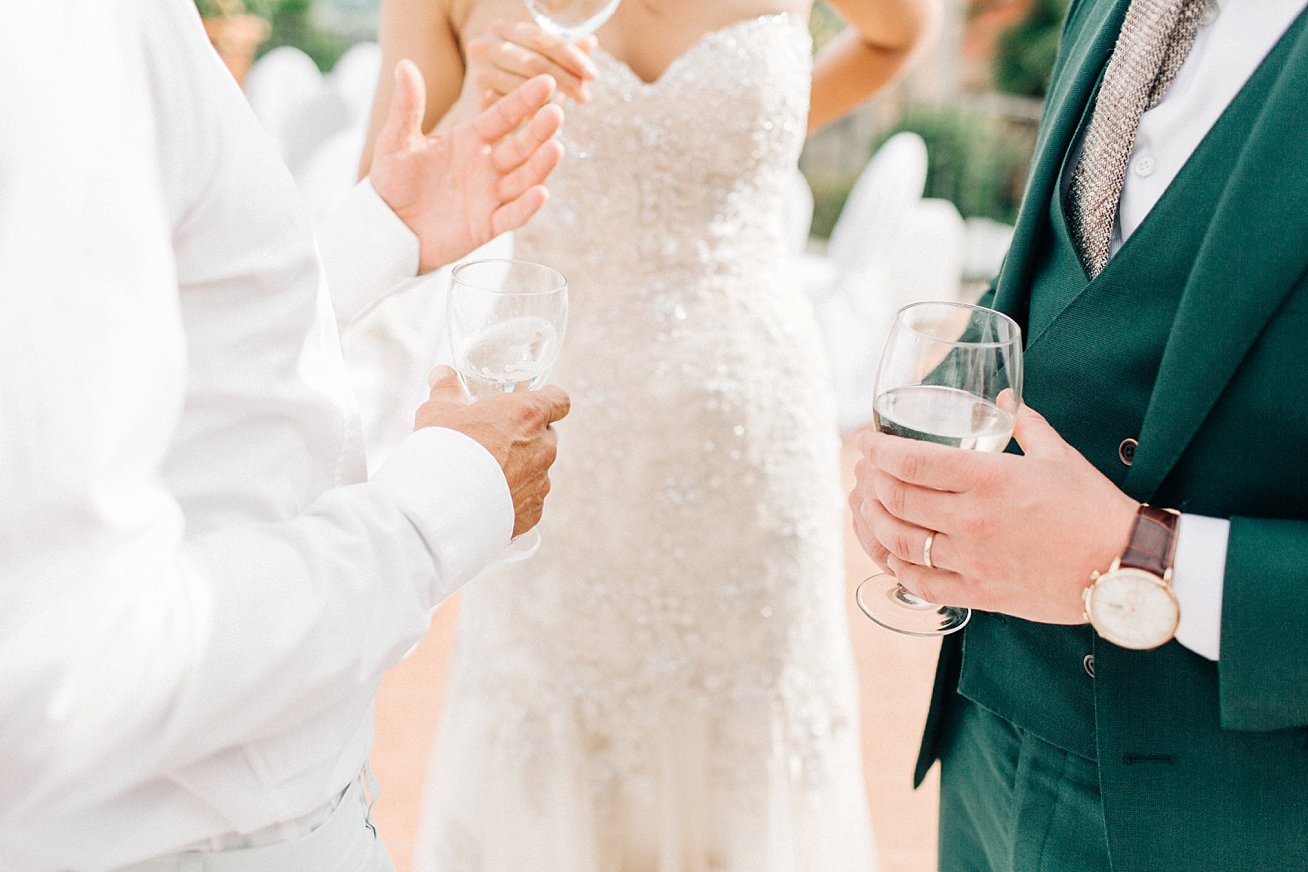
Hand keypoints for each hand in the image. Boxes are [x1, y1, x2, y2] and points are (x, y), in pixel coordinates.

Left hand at [368, 60, 564, 273]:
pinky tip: (541, 193)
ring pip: (523, 180)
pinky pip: (511, 216)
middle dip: (539, 131)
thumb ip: (407, 107)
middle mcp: (486, 167)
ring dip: (541, 165)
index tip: (545, 82)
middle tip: (556, 113)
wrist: (386, 227)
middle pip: (520, 147)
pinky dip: (526, 207)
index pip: (502, 117)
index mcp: (469, 140)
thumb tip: (404, 65)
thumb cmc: (391, 182)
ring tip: (556, 148)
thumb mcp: (396, 141)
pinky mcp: (486, 226)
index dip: (523, 101)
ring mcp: (489, 197)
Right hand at [416, 367, 570, 536]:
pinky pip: (528, 500)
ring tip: (484, 477)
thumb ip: (446, 390)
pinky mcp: (534, 511)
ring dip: (519, 470)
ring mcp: (541, 481)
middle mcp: (543, 447)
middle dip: (526, 438)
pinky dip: (513, 498)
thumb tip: (443, 374)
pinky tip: (487, 500)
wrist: (443, 506)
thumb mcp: (438, 412)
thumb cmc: (445, 450)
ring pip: (537, 470)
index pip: (560, 401)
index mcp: (528, 414)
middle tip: (495, 442)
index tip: (536, 403)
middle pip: (546, 436)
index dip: (550, 401)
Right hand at [463, 22, 598, 109]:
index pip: (543, 40)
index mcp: (501, 29)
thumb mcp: (534, 64)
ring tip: (570, 111)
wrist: (475, 115)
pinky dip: (535, 115)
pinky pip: (516, 109)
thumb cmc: (510, 84)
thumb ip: (560, 52)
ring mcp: (478, 72)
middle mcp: (484, 45)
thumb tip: (590, 42)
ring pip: (526, 87)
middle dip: (566, 80)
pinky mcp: (476, 100)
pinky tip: (548, 122)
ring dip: (553, 101)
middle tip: (585, 97)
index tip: (593, 75)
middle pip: (536, 63)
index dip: (571, 57)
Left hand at [849, 404, 1138, 623]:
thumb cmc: (1095, 509)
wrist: (1125, 568)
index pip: (913, 461)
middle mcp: (973, 520)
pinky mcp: (979, 594)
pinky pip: (920, 582)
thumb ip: (1027, 425)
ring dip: (873, 522)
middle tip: (864, 471)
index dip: (878, 449)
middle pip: (896, 499)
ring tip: (867, 506)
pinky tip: (889, 551)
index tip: (863, 440)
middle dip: (870, 481)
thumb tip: (1008, 398)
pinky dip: (896, 565)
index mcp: (990, 479)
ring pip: (899, 542)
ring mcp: (973, 560)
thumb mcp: (1060, 457)